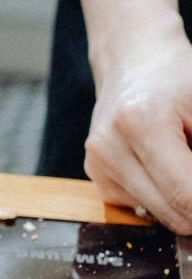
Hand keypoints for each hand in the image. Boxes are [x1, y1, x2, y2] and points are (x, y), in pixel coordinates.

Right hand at [83, 30, 191, 232]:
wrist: (133, 64)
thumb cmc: (179, 80)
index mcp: (140, 124)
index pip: (187, 194)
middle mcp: (109, 148)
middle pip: (173, 213)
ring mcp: (98, 165)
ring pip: (161, 215)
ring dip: (185, 202)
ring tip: (185, 162)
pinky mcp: (96, 176)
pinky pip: (143, 206)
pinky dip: (165, 196)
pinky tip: (166, 166)